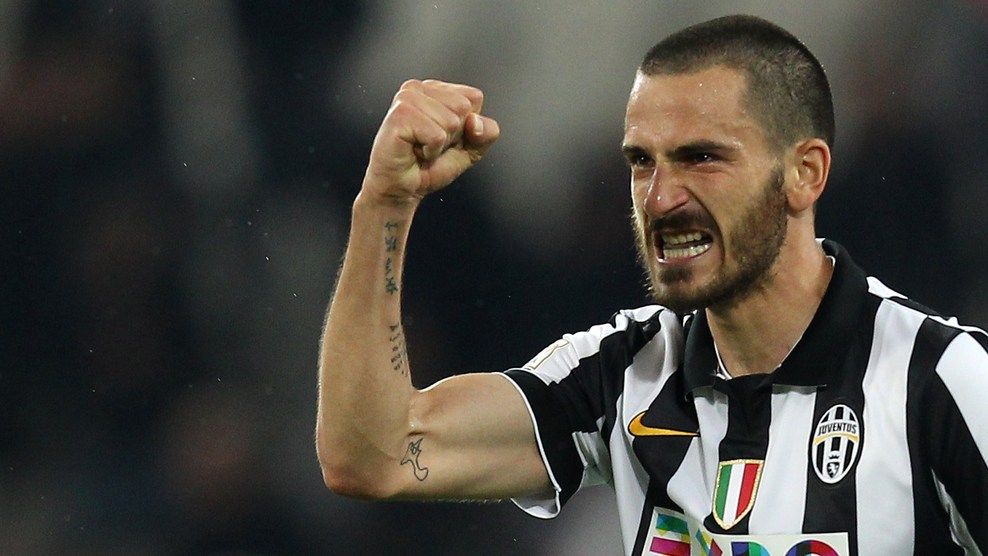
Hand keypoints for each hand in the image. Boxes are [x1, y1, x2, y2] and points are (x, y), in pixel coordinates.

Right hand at [360, 79, 499, 204]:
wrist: (400, 189)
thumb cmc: (427, 167)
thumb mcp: (470, 150)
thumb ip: (486, 133)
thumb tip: (476, 121)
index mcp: (435, 90)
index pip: (474, 97)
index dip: (467, 126)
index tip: (444, 137)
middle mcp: (418, 88)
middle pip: (464, 107)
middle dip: (453, 135)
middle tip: (430, 144)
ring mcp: (407, 99)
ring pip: (451, 122)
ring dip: (440, 145)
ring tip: (420, 148)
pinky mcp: (400, 115)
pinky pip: (437, 135)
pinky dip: (431, 151)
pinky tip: (414, 151)